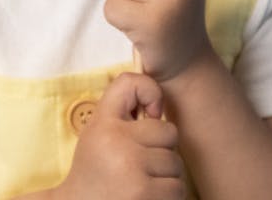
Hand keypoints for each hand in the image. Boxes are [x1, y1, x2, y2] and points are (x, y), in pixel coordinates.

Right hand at [56, 73, 184, 199]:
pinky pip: (177, 187)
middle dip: (160, 150)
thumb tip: (159, 109)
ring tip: (141, 184)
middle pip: (168, 132)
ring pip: (176, 163)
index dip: (150, 92)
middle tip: (138, 164)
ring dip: (165, 176)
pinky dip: (167, 196)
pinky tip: (147, 197)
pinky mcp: (145, 194)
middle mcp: (117, 142)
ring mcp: (132, 169)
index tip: (151, 113)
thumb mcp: (97, 134)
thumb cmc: (94, 172)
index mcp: (103, 125)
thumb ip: (122, 113)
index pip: (130, 83)